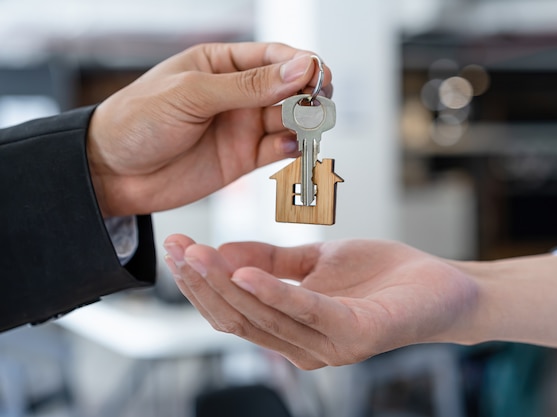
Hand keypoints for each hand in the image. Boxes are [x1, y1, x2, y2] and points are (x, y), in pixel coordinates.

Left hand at [87, 42, 331, 216]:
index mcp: (221, 64)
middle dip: (308, 93)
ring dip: (304, 122)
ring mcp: (242, 126)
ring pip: (288, 119)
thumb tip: (299, 68)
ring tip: (307, 127)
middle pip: (288, 87)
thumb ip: (248, 85)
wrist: (112, 173)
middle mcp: (237, 94)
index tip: (319, 74)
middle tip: (319, 103)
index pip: (274, 55)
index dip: (301, 63)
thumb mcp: (192, 94)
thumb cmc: (137, 120)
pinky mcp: (243, 158)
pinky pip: (277, 149)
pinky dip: (290, 148)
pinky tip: (290, 147)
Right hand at [162, 235, 478, 369]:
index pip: (234, 312)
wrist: (442, 286)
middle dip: (202, 284)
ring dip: (226, 285)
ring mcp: (331, 346)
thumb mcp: (316, 261)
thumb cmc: (381, 278)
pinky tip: (244, 273)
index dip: (201, 284)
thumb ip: (272, 262)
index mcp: (293, 329)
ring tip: (197, 255)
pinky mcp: (357, 334)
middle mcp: (305, 346)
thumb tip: (223, 253)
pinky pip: (308, 312)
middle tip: (176, 249)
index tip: (176, 247)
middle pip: (240, 319)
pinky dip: (274, 293)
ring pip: (265, 317)